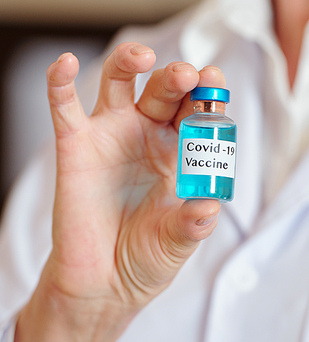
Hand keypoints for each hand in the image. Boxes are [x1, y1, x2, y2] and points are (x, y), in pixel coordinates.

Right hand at [14, 43, 223, 341]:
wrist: (104, 284)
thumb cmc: (147, 258)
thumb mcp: (177, 243)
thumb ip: (191, 225)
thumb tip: (208, 208)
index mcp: (182, 151)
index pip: (198, 112)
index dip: (208, 95)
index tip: (215, 81)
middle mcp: (148, 135)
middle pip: (164, 90)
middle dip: (178, 78)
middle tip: (188, 77)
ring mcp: (111, 136)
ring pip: (120, 82)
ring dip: (130, 61)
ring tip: (144, 57)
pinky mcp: (75, 147)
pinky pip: (64, 107)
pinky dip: (61, 82)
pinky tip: (65, 63)